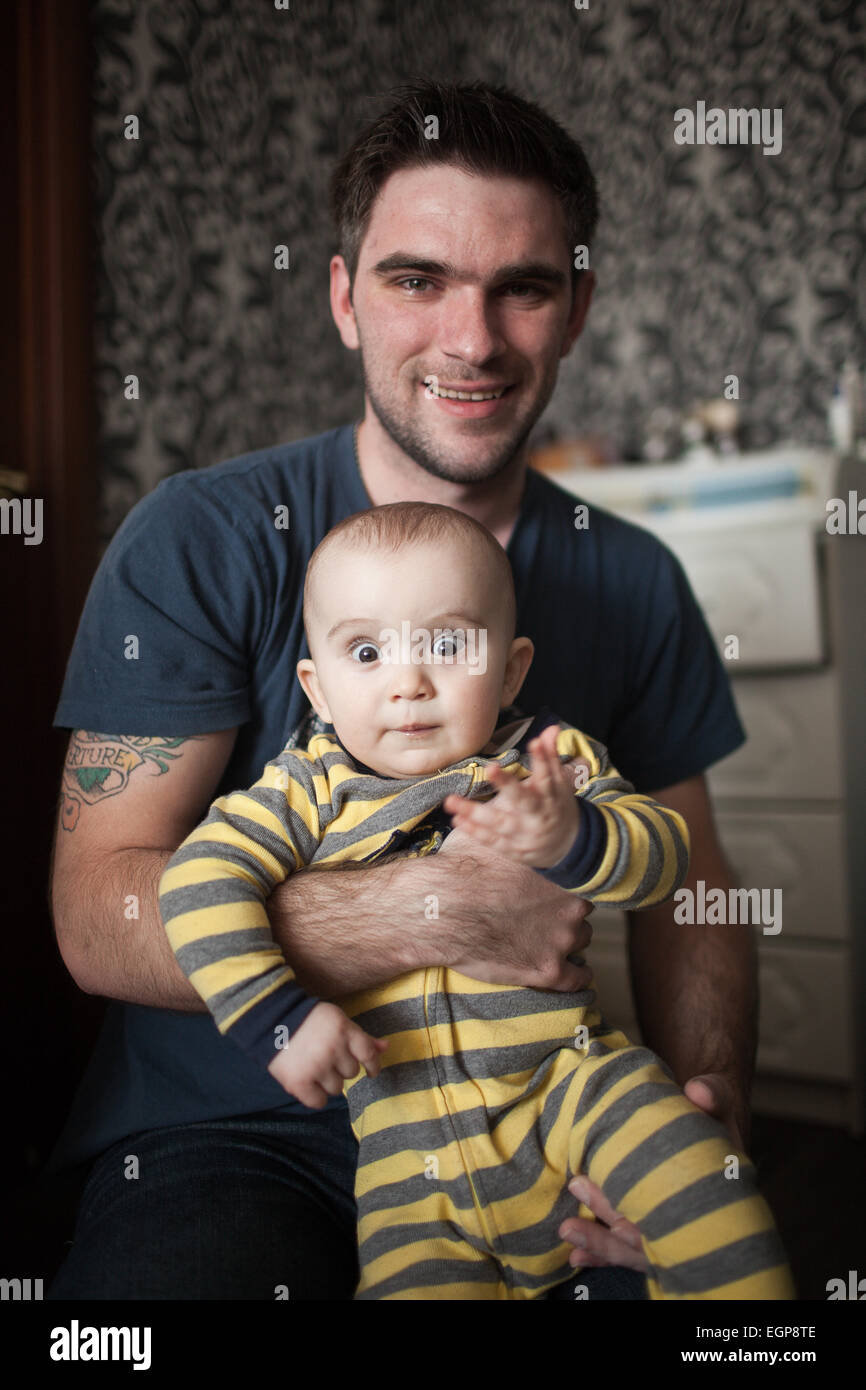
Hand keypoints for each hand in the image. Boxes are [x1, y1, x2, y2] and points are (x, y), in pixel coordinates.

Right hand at [266, 1000, 387, 1108]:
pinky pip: (319, 1102)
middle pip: (352, 1073)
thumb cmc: (309, 1020)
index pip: (369, 1054)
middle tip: (326, 1057)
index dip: (373, 1065)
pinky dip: (315, 1096)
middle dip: (341, 1067)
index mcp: (344, 1030)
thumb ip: (362, 1036)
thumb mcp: (338, 1020)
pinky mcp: (299, 1082)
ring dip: (328, 1081)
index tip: (371, 1071)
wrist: (271, 1020)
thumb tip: (386, 1047)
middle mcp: (333, 1049)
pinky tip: (309, 1084)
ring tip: (314, 1067)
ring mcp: (316, 1067)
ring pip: (337, 1089)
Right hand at [436, 825, 594, 991]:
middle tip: (544, 913)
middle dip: (565, 911)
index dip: (563, 886)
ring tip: (550, 940)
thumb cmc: (461, 869)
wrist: (441, 909)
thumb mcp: (491, 833)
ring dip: (567, 940)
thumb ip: (511, 817)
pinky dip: (576, 975)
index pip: (579, 880)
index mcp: (561, 873)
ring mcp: (561, 940)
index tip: (551, 890)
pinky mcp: (547, 971)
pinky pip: (578, 978)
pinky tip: (572, 973)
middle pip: (581, 911)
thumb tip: (517, 792)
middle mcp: (570, 906)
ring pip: (580, 940)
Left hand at [443, 724, 579, 867]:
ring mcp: (526, 835)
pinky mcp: (514, 849)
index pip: (548, 776)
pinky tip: (457, 819)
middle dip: (507, 785)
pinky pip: (493, 841)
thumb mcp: (559, 783)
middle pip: (523, 801)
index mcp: (552, 797)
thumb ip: (550, 756)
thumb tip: (552, 727)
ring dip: (475, 813)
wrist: (566, 846)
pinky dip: (474, 832)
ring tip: (451, 801)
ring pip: (500, 824)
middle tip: (490, 768)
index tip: (533, 741)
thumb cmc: (557, 806)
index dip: (542, 759)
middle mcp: (539, 816)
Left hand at [558, 1072, 748, 1272]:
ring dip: (601, 1242)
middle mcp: (691, 1219)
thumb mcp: (717, 1102)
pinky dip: (602, 1254)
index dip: (649, 1198)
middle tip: (578, 1186)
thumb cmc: (710, 1119)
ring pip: (636, 1248)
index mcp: (713, 1189)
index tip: (614, 1175)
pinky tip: (576, 1255)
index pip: (683, 1203)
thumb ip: (712, 1094)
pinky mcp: (651, 1238)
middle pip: (652, 1228)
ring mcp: (671, 1234)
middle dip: (612, 1212)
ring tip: (568, 1230)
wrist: (706, 1132)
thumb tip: (698, 1090)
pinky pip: (627, 1253)